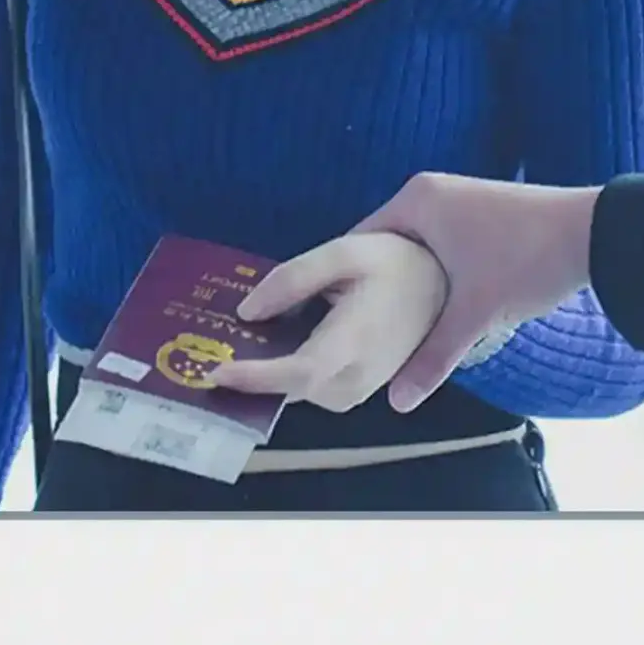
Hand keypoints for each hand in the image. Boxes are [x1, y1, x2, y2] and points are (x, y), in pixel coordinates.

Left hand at [208, 230, 448, 412]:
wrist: (441, 283)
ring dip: (264, 377)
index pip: (300, 373)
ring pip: (300, 393)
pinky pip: (313, 388)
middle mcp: (360, 376)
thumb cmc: (395, 261)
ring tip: (224, 346)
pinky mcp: (360, 388)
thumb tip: (248, 312)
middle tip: (202, 353)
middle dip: (248, 378)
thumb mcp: (347, 251)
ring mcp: (363, 388)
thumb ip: (296, 278)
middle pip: (293, 390)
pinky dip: (285, 375)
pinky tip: (261, 347)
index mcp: (357, 339)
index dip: (257, 378)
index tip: (217, 373)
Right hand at [353, 172, 599, 410]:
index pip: (359, 242)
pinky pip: (439, 242)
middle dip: (380, 287)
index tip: (337, 322)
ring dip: (410, 281)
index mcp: (415, 200)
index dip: (345, 284)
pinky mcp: (480, 211)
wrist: (596, 233)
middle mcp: (430, 191)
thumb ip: (433, 355)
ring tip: (398, 325)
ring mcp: (457, 198)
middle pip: (386, 245)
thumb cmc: (526, 260)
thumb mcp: (475, 312)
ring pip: (416, 246)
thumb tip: (397, 402)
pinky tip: (438, 306)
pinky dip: (434, 271)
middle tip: (366, 332)